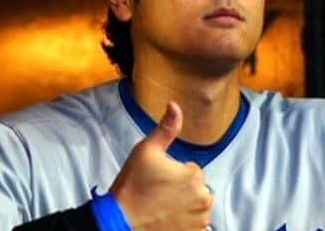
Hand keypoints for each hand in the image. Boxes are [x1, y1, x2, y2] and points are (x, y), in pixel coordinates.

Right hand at [110, 101, 211, 229]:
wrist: (121, 221)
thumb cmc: (132, 186)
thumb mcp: (146, 151)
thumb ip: (166, 128)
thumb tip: (175, 106)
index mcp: (194, 174)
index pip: (191, 170)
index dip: (174, 174)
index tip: (158, 181)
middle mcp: (203, 197)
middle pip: (197, 189)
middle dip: (182, 191)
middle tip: (158, 195)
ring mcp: (201, 220)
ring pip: (197, 207)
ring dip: (185, 207)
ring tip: (162, 208)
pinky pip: (197, 226)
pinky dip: (187, 224)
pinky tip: (169, 220)